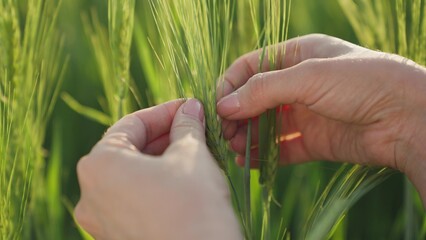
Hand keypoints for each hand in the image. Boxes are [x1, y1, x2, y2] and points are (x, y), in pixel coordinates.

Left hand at [75, 99, 241, 239]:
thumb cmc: (193, 206)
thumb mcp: (192, 155)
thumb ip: (187, 126)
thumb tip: (190, 109)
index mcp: (99, 165)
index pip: (132, 125)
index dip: (165, 112)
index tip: (189, 107)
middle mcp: (89, 194)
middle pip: (129, 150)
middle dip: (164, 136)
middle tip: (193, 127)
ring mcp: (101, 220)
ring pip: (132, 176)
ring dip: (161, 159)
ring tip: (193, 151)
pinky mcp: (117, 238)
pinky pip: (134, 199)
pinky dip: (155, 184)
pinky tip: (183, 179)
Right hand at [216, 34, 425, 204]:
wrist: (407, 118)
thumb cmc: (363, 82)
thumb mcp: (308, 76)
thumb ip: (263, 90)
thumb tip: (224, 106)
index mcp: (297, 56)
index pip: (251, 66)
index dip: (231, 85)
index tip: (218, 106)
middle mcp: (298, 84)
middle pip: (255, 99)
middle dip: (237, 115)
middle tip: (226, 133)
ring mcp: (306, 113)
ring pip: (266, 125)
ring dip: (247, 137)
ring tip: (235, 149)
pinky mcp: (314, 141)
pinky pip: (281, 149)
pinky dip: (263, 156)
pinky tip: (249, 163)